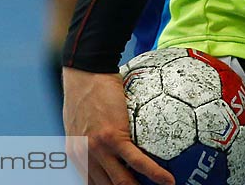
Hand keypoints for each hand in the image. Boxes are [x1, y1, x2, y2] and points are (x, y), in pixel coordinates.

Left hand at [62, 67, 171, 184]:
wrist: (85, 70)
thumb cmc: (83, 92)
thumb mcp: (77, 122)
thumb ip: (87, 140)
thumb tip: (105, 153)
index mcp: (75, 153)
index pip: (92, 183)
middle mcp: (83, 154)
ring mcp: (97, 147)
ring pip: (123, 182)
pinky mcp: (112, 136)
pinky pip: (138, 162)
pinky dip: (155, 174)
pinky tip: (169, 181)